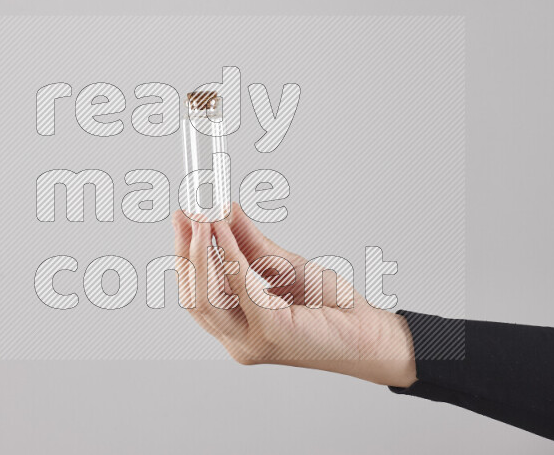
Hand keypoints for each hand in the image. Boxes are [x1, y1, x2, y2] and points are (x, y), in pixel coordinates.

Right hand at [171, 203, 416, 387]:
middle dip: (186, 252)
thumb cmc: (334, 309)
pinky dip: (230, 259)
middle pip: (193, 296)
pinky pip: (240, 290)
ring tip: (204, 220)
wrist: (370, 334)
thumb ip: (251, 244)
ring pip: (206, 297)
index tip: (184, 218)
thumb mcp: (283, 266)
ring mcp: (251, 340)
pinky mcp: (271, 331)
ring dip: (202, 253)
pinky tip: (227, 236)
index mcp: (237, 327)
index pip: (195, 292)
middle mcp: (238, 339)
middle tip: (189, 215)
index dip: (185, 254)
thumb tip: (225, 213)